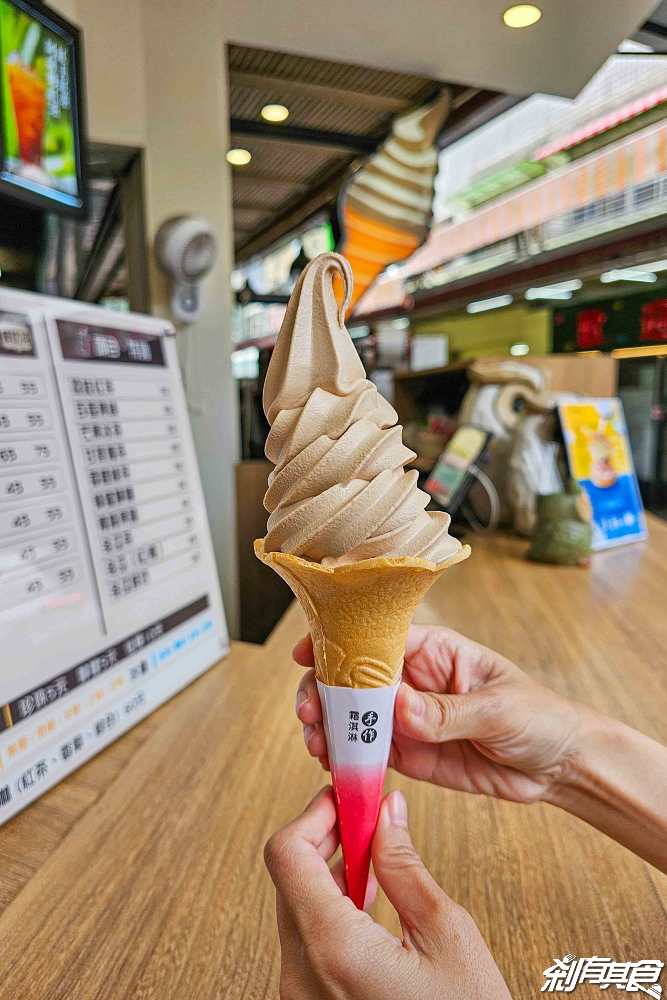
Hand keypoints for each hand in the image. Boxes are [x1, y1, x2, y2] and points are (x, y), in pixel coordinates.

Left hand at [264, 785, 510, 999]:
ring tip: (376, 861)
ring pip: (296, 909)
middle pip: (289, 878)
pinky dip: (330, 911)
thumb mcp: (448, 936)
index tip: (347, 797)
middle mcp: (300, 977)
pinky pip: (306, 943)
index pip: (286, 854)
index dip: (315, 814)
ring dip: (329, 873)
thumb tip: (387, 813)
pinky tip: (369, 904)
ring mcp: (301, 997)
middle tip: (368, 819)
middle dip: (326, 839)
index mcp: (331, 951)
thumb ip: (404, 866)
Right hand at [294, 625, 590, 803]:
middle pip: (354, 676)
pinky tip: (331, 764)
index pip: (378, 637)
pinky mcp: (410, 753)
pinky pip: (369, 752)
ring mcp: (408, 718)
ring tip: (316, 743)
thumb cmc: (539, 717)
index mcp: (435, 650)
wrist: (559, 767)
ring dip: (328, 725)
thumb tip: (399, 707)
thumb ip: (447, 712)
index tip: (308, 654)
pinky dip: (345, 757)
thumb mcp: (499, 708)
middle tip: (310, 712)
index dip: (339, 643)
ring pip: (353, 715)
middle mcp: (414, 679)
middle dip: (324, 689)